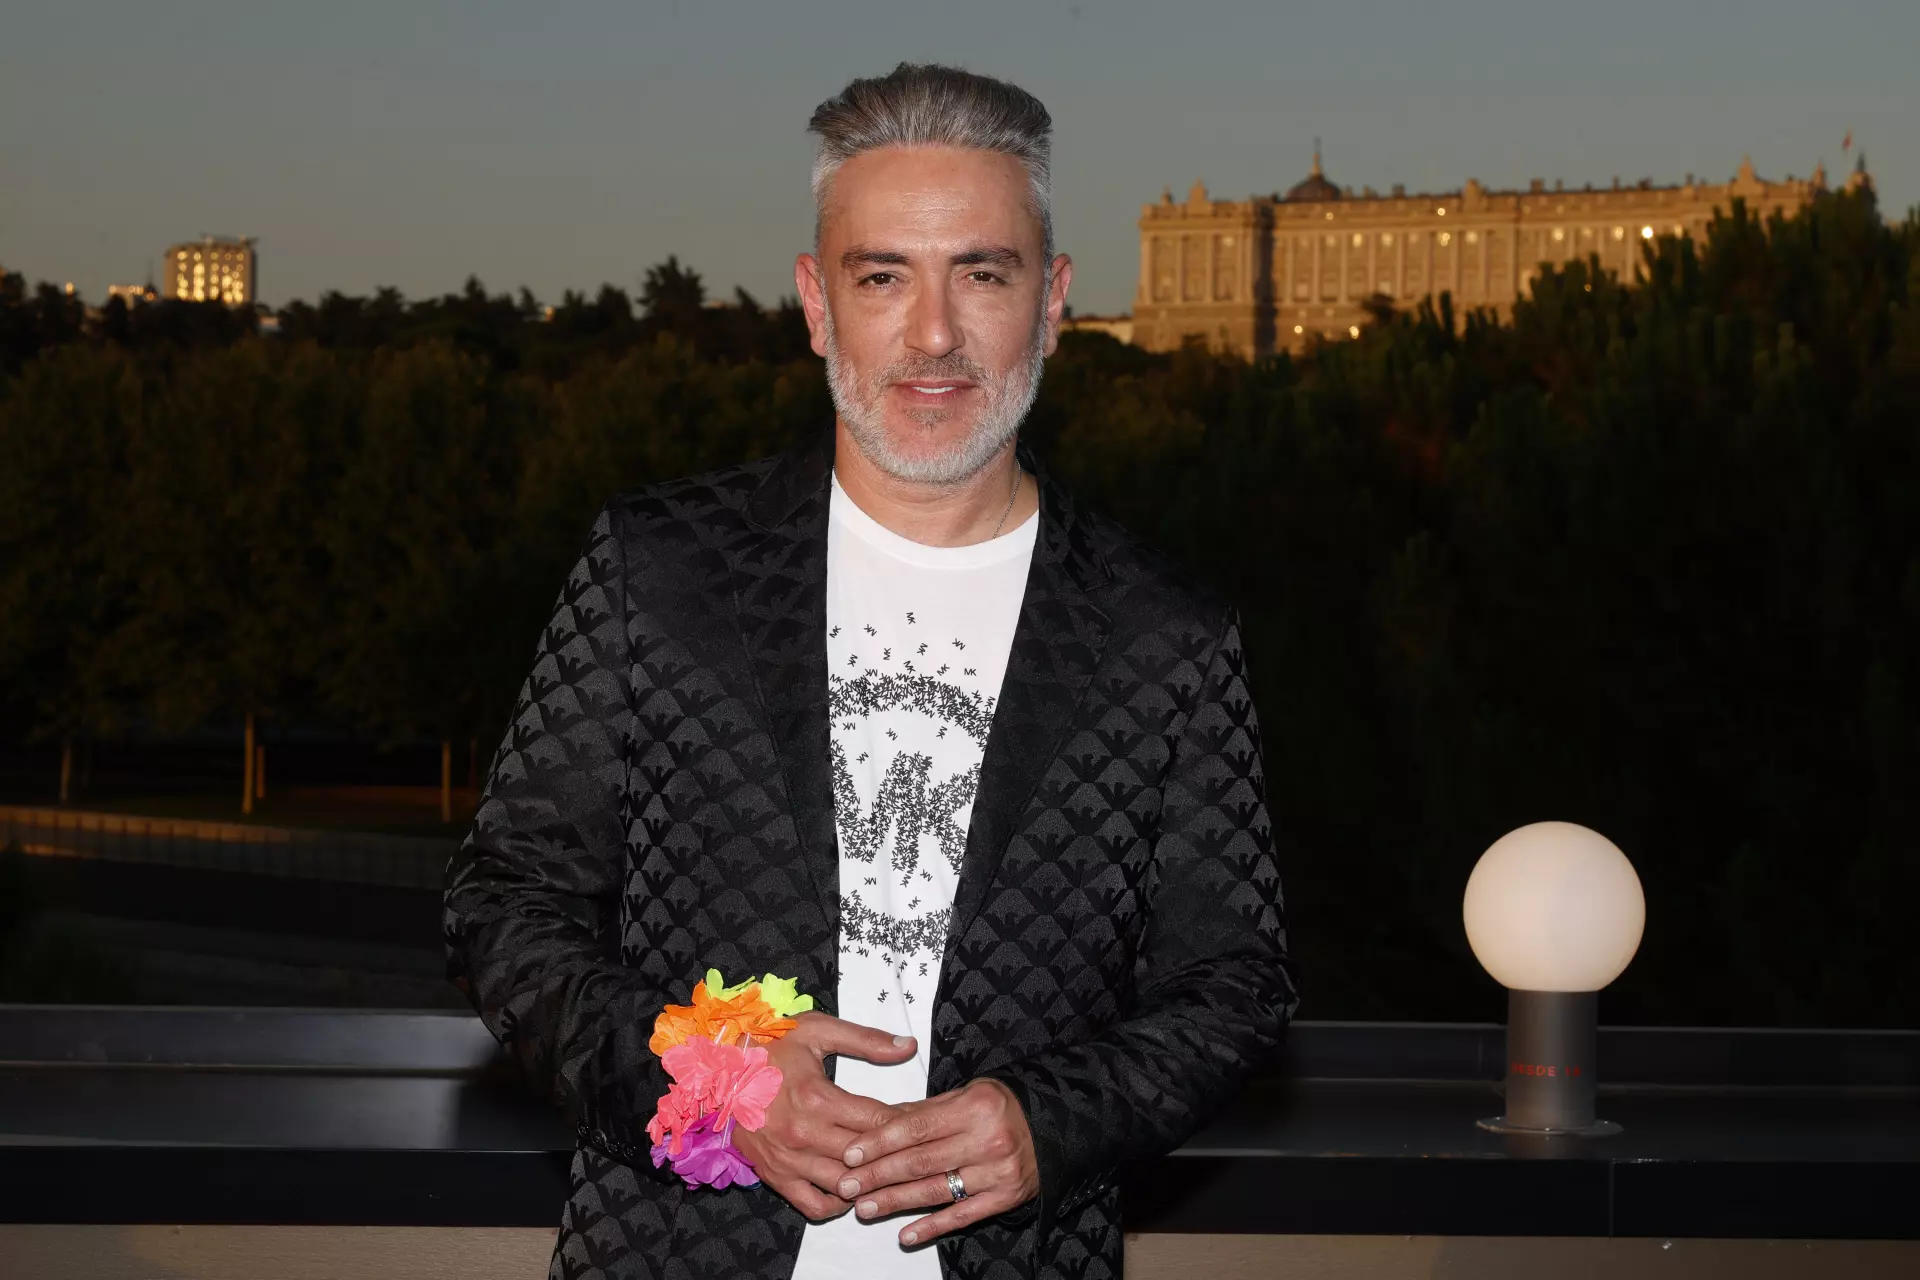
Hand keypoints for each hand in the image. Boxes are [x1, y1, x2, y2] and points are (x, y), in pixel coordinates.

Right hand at [732, 1013, 912, 1220]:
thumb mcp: (817, 1031)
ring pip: (845, 1185)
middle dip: (895, 1154)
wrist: (720, 1071)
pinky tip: (852, 1190)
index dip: (907, 1124)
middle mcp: (804, 1134)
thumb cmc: (772, 1047)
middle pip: (866, 1157)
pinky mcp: (775, 1176)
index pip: (878, 1120)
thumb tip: (909, 1046)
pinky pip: (813, 1205)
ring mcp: (789, 1160)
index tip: (921, 1122)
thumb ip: (866, 1040)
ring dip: (871, 1182)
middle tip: (914, 1150)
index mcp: (817, 1097)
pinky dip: (838, 1205)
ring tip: (890, 1173)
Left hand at [834, 1078, 1038, 1246]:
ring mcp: (999, 1172)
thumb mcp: (965, 1095)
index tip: (850, 1154)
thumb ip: (923, 1111)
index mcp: (975, 1107)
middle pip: (921, 1161)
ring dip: (896, 1202)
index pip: (916, 1127)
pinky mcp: (1007, 1198)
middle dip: (879, 1175)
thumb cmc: (1002, 1107)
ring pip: (937, 1190)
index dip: (880, 1142)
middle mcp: (988, 1139)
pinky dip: (932, 1227)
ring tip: (865, 1208)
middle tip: (847, 1185)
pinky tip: (906, 1234)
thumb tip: (877, 1122)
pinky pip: (963, 1215)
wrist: (1054, 1126)